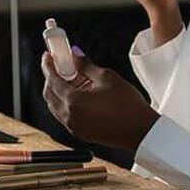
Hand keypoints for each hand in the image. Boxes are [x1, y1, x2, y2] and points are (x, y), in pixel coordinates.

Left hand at [41, 49, 157, 151]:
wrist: (141, 131)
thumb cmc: (128, 105)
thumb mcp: (107, 77)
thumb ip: (86, 65)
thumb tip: (75, 56)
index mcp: (74, 102)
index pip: (52, 80)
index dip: (48, 65)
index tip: (48, 56)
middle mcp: (69, 117)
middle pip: (49, 94)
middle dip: (51, 78)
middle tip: (59, 64)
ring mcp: (74, 127)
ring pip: (55, 106)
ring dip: (58, 91)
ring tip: (72, 77)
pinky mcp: (80, 133)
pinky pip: (64, 115)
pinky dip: (65, 102)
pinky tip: (79, 93)